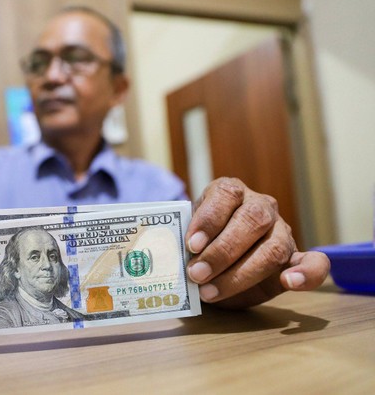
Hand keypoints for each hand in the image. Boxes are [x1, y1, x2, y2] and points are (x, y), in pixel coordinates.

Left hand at [185, 177, 329, 308]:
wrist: (216, 254)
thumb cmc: (198, 241)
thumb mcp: (187, 235)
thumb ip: (183, 242)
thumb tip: (170, 260)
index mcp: (230, 191)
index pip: (225, 195)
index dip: (209, 219)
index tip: (191, 244)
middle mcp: (260, 206)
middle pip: (251, 221)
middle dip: (221, 251)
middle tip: (195, 274)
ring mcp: (281, 231)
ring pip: (273, 248)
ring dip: (241, 274)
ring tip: (210, 292)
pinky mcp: (295, 257)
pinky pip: (314, 263)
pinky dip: (307, 273)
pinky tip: (290, 282)